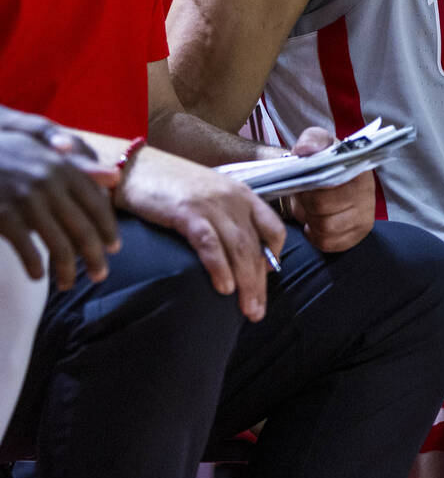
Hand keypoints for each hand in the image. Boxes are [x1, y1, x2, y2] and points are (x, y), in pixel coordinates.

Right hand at [0, 108, 120, 288]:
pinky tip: (37, 276)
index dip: (108, 229)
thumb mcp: (44, 154)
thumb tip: (116, 179)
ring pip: (60, 246)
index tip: (115, 248)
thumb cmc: (7, 155)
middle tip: (100, 275)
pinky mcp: (3, 215)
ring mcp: (26, 200)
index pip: (97, 205)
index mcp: (64, 168)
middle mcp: (50, 184)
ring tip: (67, 284)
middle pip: (84, 230)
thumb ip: (81, 168)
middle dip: (96, 257)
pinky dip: (35, 267)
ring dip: (67, 270)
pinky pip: (28, 250)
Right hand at [117, 146, 285, 320]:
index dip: (275, 254)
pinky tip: (224, 288)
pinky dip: (219, 267)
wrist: (134, 167)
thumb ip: (226, 219)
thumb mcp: (209, 197)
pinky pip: (210, 243)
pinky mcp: (187, 211)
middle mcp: (233, 199)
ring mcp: (211, 204)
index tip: (267, 276)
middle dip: (260, 282)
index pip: (274, 227)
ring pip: (239, 248)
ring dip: (246, 283)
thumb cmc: (170, 185)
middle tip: (258, 311)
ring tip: (248, 309)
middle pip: (256, 246)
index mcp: (243, 195)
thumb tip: (238, 254)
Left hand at [284, 127, 375, 251]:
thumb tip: (306, 150)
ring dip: (310, 220)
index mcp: (359, 168)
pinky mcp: (358, 234)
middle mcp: (368, 193)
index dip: (308, 188)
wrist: (329, 179)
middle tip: (303, 197)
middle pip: (323, 209)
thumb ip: (311, 140)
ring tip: (310, 208)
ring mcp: (365, 216)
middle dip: (306, 204)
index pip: (328, 186)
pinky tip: (315, 222)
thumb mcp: (316, 142)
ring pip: (325, 228)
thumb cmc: (321, 161)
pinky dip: (315, 234)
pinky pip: (329, 243)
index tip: (303, 183)